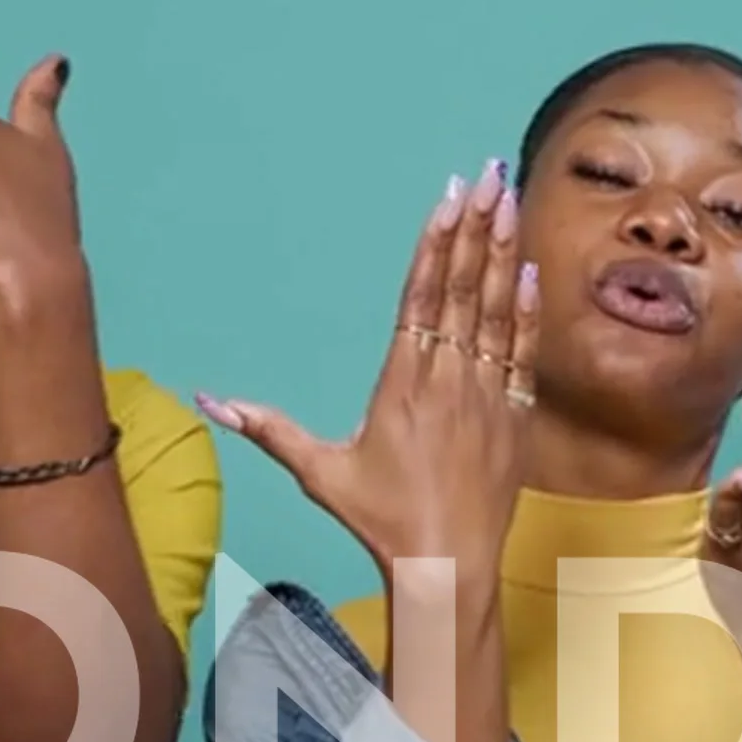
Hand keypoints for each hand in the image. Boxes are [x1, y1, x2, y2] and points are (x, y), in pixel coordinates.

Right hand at [199, 161, 539, 569]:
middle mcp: (448, 378)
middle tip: (488, 174)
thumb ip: (269, 429)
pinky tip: (529, 271)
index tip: (447, 198)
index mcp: (402, 383)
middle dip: (475, 227)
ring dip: (504, 252)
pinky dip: (527, 310)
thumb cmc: (383, 522)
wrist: (449, 567)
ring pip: (497, 310)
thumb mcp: (320, 472)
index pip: (421, 297)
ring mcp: (487, 394)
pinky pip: (523, 351)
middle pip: (464, 288)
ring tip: (509, 201)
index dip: (435, 243)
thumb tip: (211, 401)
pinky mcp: (515, 416)